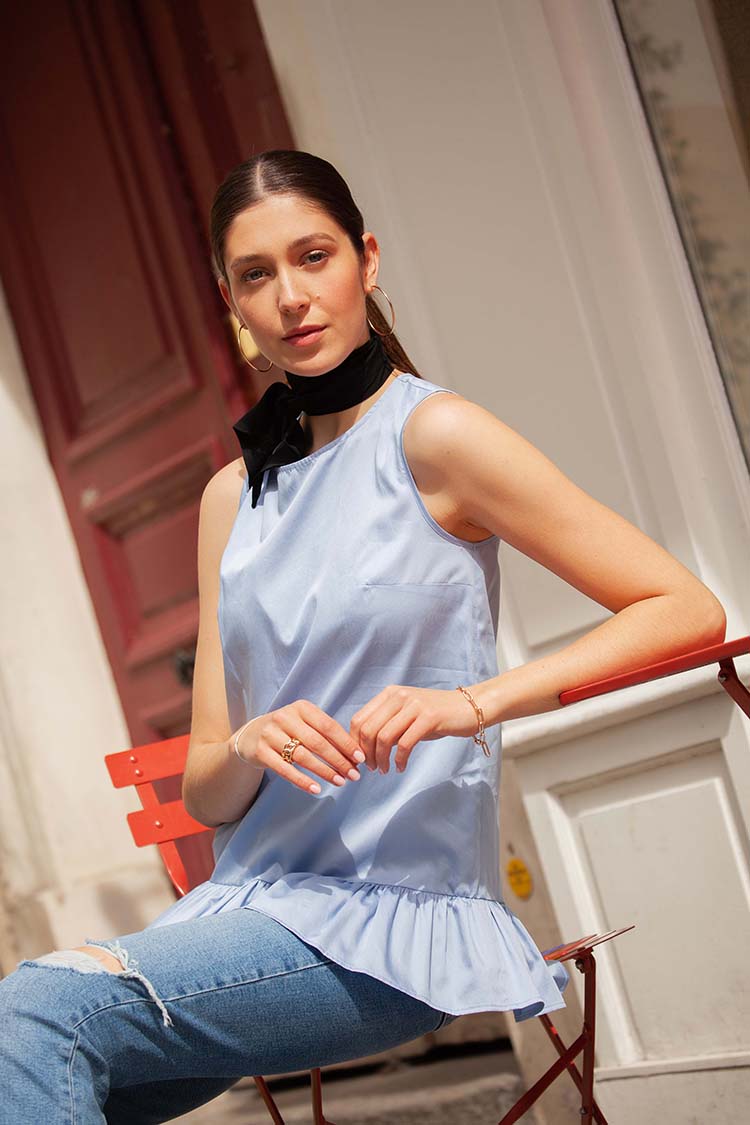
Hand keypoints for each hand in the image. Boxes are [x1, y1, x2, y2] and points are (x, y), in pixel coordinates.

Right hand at [236, 701, 365, 795]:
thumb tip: (355, 754)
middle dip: (339, 760)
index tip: (360, 758)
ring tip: (340, 782)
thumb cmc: (287, 730)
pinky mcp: (261, 751)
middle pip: (317, 742)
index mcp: (301, 708)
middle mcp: (285, 718)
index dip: (346, 743)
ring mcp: (271, 734)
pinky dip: (302, 780)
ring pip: (303, 756)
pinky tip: (316, 789)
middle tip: (354, 775)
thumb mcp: (304, 723)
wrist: (251, 736)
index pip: (328, 726)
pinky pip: (285, 769)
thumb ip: (325, 734)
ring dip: (324, 771)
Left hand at [349, 685, 479, 773]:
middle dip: (366, 754)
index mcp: (389, 694)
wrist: (467, 707)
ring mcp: (414, 706)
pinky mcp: (429, 718)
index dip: (354, 743)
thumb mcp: (406, 715)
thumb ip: (387, 725)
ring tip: (384, 770)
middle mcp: (399, 696)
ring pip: (384, 737)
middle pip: (368, 729)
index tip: (359, 759)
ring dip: (380, 759)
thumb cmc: (435, 716)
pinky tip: (401, 767)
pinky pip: (405, 744)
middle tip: (371, 768)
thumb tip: (363, 748)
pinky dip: (399, 760)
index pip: (359, 719)